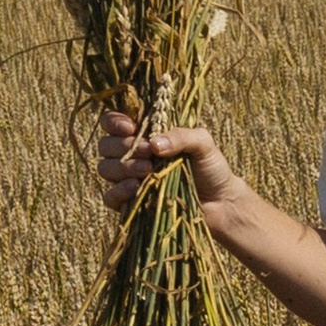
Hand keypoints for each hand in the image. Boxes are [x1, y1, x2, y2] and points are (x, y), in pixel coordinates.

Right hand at [94, 110, 238, 220]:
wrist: (221, 203)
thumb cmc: (211, 167)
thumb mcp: (203, 143)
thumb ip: (181, 136)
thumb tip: (154, 144)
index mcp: (145, 134)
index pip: (113, 122)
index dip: (114, 122)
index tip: (130, 127)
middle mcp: (132, 155)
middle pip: (105, 145)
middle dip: (124, 146)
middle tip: (149, 152)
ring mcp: (129, 179)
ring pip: (105, 168)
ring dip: (123, 167)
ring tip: (148, 170)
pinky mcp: (130, 204)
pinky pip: (109, 197)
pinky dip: (119, 191)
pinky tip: (137, 188)